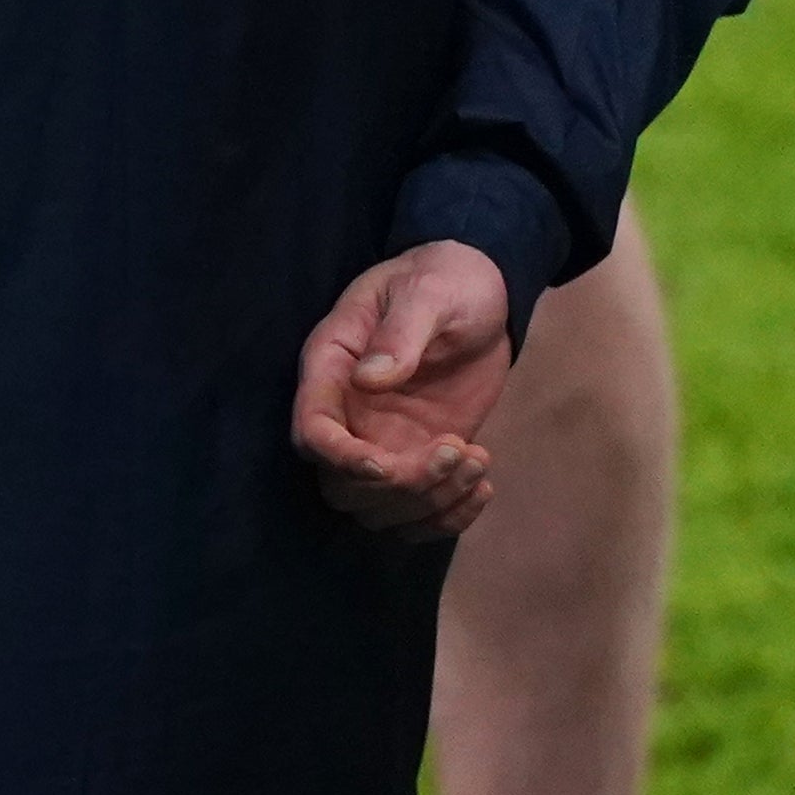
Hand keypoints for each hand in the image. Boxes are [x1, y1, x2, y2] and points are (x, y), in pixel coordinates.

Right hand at [292, 241, 515, 537]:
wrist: (478, 291)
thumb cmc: (444, 278)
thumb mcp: (427, 292)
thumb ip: (400, 332)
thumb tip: (370, 377)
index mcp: (332, 366)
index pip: (312, 430)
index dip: (339, 458)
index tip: (386, 465)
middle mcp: (348, 413)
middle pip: (341, 485)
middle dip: (398, 486)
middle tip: (454, 451)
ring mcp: (382, 440)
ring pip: (379, 509)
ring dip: (429, 502)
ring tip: (478, 460)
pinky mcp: (418, 456)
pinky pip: (416, 511)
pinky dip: (448, 516)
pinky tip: (482, 484)